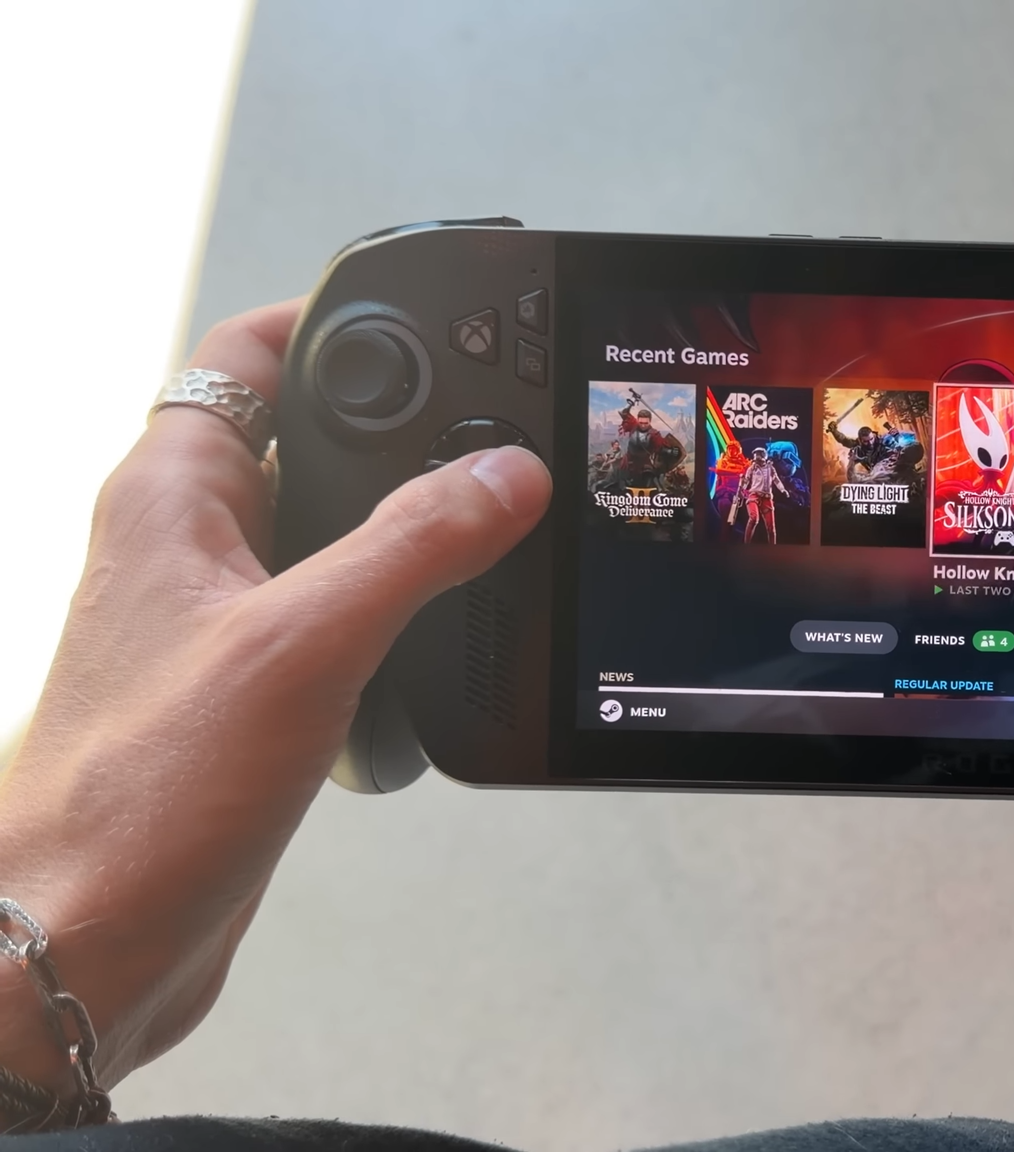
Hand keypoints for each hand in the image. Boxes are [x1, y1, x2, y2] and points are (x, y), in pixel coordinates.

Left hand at [0, 301, 551, 1092]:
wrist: (90, 939)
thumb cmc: (141, 795)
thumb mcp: (303, 644)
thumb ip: (413, 546)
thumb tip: (507, 473)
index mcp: (168, 495)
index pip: (247, 355)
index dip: (336, 321)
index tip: (434, 322)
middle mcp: (186, 544)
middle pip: (303, 436)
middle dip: (399, 431)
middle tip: (493, 435)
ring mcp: (216, 618)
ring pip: (326, 531)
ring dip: (402, 530)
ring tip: (485, 535)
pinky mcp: (248, 689)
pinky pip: (335, 615)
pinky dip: (395, 613)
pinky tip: (440, 642)